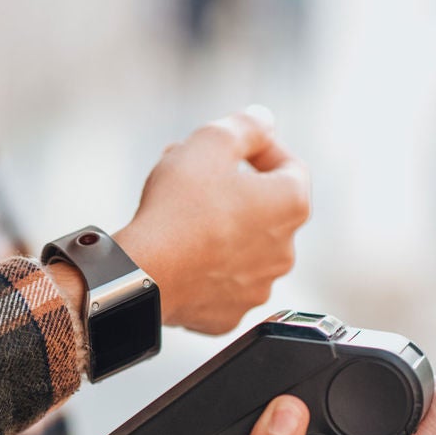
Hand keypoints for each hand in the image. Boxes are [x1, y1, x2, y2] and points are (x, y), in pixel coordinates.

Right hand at [114, 106, 309, 334]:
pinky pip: (220, 280)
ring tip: (180, 212)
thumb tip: (264, 121)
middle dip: (232, 186)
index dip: (260, 149)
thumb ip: (247, 125)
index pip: (290, 166)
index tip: (233, 147)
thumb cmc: (178, 207)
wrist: (144, 273)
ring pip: (242, 245)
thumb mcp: (212, 141)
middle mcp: (285, 250)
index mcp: (291, 205)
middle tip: (194, 174)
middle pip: (263, 207)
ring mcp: (257, 286)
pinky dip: (205, 264)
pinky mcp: (229, 314)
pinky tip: (179, 251)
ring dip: (220, 225)